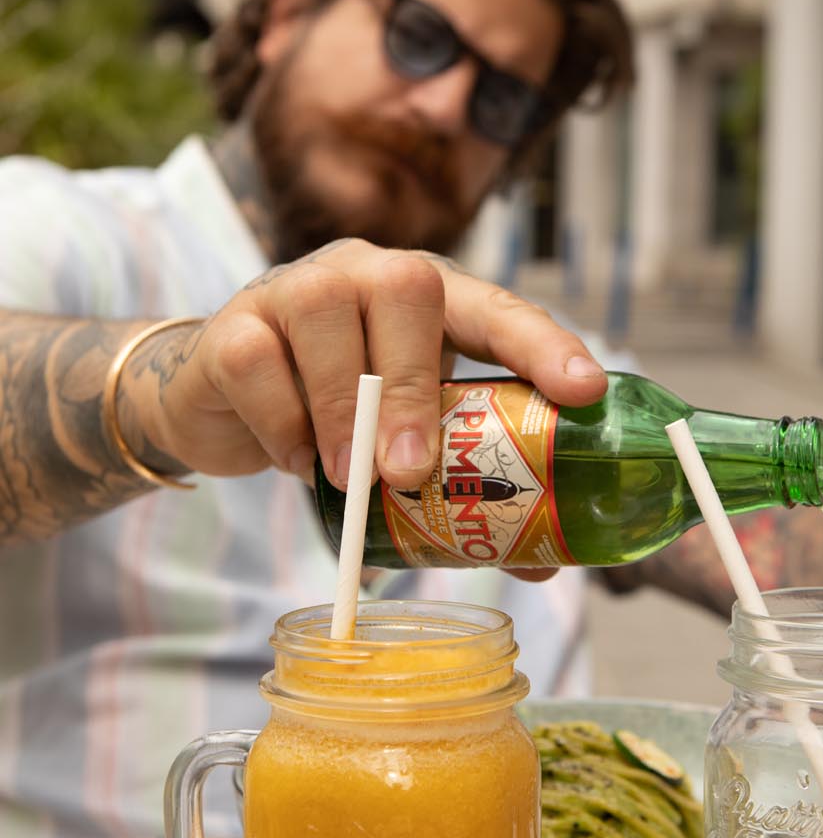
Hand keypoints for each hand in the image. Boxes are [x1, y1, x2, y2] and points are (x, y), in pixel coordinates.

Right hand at [123, 239, 606, 489]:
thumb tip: (539, 562)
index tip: (584, 392)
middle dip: (416, 384)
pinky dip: (283, 423)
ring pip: (326, 315)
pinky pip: (258, 362)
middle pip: (407, 289)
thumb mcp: (405, 440)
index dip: (544, 347)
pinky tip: (297, 463)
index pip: (499, 309)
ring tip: (350, 478)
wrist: (224, 400)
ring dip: (344, 409)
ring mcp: (298, 288)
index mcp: (433, 301)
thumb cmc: (338, 415)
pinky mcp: (234, 326)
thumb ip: (460, 483)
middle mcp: (370, 275)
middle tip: (411, 472)